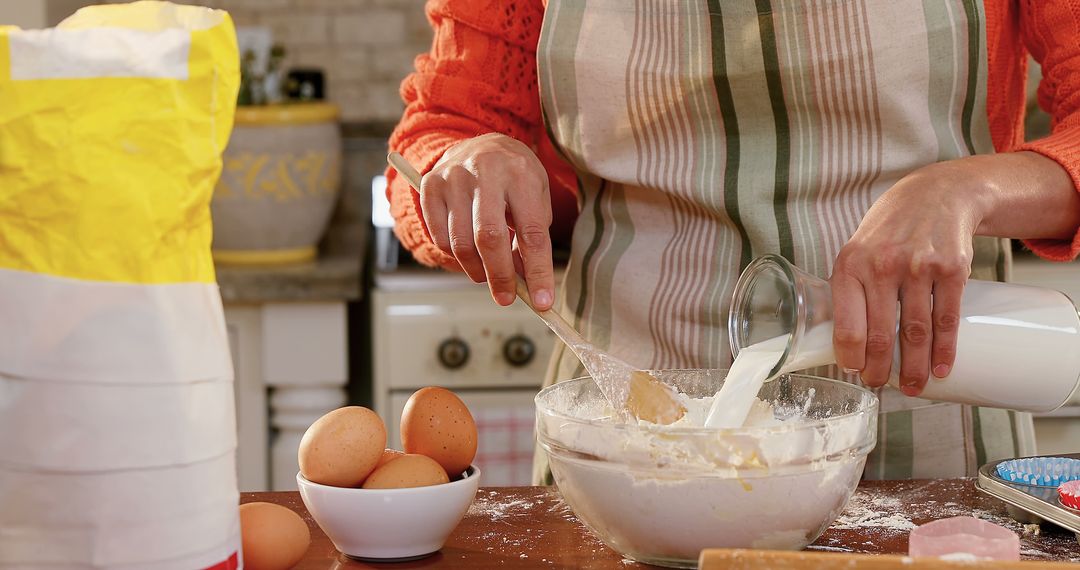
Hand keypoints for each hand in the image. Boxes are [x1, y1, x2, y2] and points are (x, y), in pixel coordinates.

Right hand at [420, 133, 554, 308]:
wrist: (480, 143)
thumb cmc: (515, 178)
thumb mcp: (536, 198)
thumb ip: (532, 237)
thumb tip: (524, 281)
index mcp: (521, 173)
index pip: (532, 232)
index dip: (538, 271)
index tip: (542, 302)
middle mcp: (485, 171)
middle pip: (489, 237)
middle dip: (500, 276)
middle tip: (506, 298)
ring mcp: (453, 177)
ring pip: (461, 241)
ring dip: (476, 269)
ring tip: (487, 275)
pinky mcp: (430, 186)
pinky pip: (440, 236)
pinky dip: (455, 255)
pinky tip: (468, 252)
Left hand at [830, 162, 980, 395]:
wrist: (934, 195)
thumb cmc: (888, 231)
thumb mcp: (856, 251)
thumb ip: (850, 290)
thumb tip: (845, 342)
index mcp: (850, 266)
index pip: (847, 326)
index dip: (852, 358)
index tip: (856, 373)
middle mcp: (881, 267)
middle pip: (882, 335)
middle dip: (882, 370)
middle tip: (882, 386)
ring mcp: (919, 267)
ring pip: (916, 332)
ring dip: (916, 368)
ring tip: (914, 387)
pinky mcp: (951, 268)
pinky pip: (947, 319)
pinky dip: (945, 350)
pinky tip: (942, 368)